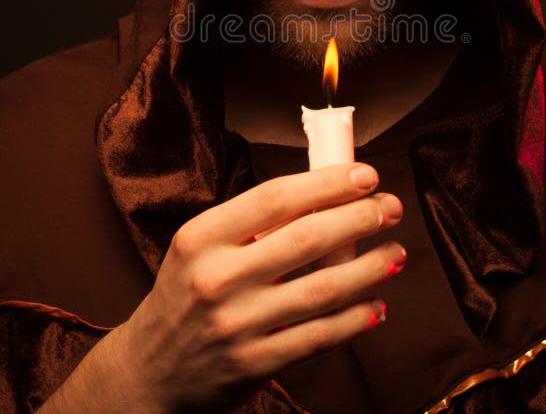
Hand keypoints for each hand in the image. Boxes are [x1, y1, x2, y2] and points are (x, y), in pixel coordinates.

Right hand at [108, 162, 404, 412]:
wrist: (149, 371)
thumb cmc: (186, 294)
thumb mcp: (200, 248)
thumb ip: (252, 225)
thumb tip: (326, 196)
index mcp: (201, 237)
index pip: (275, 198)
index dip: (327, 183)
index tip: (365, 175)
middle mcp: (216, 278)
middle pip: (306, 238)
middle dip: (360, 218)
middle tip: (391, 207)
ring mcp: (236, 324)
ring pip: (321, 289)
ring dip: (369, 268)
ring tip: (397, 252)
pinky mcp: (253, 364)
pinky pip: (318, 336)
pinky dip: (354, 319)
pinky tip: (376, 305)